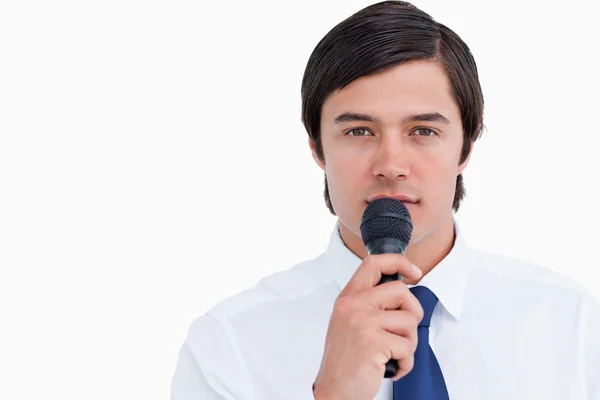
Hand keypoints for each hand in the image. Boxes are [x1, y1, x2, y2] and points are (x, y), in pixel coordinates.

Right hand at [313, 253, 423, 399]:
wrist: (335, 390)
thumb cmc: (345, 360)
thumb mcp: (349, 321)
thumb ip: (370, 303)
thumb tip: (402, 292)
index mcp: (348, 298)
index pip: (374, 263)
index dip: (399, 263)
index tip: (414, 272)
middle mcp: (353, 306)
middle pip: (401, 291)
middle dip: (412, 313)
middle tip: (403, 331)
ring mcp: (362, 323)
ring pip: (409, 322)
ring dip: (408, 344)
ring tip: (390, 354)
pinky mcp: (373, 343)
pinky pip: (408, 347)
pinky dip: (405, 363)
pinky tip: (390, 367)